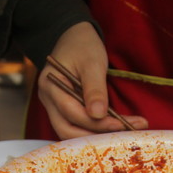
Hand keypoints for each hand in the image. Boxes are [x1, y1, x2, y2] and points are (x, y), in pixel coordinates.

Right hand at [39, 22, 147, 138]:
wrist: (74, 37)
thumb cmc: (83, 45)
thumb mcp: (92, 62)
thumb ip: (94, 89)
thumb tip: (98, 115)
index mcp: (51, 86)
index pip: (72, 113)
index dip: (97, 123)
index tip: (121, 124)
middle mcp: (48, 100)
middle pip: (67, 130)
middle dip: (96, 135)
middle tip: (124, 133)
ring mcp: (54, 106)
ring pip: (71, 131)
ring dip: (96, 135)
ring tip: (123, 130)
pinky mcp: (64, 109)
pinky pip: (76, 125)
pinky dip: (93, 129)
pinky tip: (113, 127)